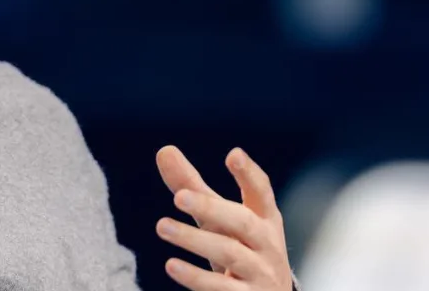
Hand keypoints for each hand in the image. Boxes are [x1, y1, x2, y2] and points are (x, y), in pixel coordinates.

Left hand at [154, 146, 291, 290]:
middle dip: (211, 208)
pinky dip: (196, 277)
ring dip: (194, 239)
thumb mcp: (218, 219)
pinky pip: (222, 288)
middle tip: (179, 196)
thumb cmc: (238, 248)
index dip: (249, 174)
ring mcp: (261, 273)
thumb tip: (164, 150)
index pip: (261, 192)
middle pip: (243, 222)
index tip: (233, 155)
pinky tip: (171, 264)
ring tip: (161, 225)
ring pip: (230, 253)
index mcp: (264, 218)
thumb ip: (192, 187)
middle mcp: (268, 244)